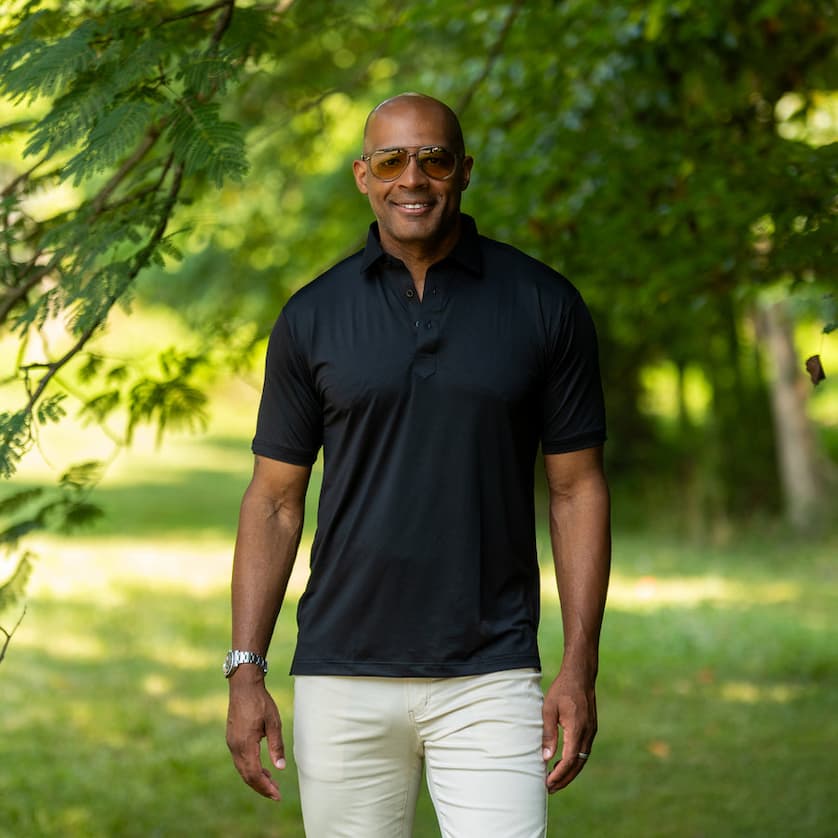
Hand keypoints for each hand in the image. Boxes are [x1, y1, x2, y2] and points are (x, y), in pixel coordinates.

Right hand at [226, 674, 285, 800]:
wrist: (243, 686)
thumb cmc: (260, 702)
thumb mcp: (273, 722)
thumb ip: (276, 746)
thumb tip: (280, 768)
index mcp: (245, 744)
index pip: (254, 775)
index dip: (265, 787)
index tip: (277, 795)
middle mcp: (235, 747)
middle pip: (247, 776)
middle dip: (261, 787)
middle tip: (276, 794)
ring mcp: (231, 743)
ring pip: (242, 769)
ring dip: (256, 778)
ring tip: (271, 782)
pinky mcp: (232, 739)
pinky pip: (240, 760)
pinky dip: (250, 769)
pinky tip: (261, 768)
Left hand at [541, 667, 596, 792]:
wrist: (580, 676)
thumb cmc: (562, 690)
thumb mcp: (549, 709)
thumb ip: (548, 734)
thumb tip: (546, 758)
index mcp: (577, 729)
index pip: (570, 759)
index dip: (559, 774)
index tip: (548, 782)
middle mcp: (587, 733)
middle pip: (578, 764)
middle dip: (564, 778)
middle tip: (550, 789)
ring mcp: (591, 731)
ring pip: (582, 759)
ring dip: (570, 772)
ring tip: (554, 780)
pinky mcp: (591, 729)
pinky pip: (583, 750)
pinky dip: (574, 761)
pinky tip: (563, 763)